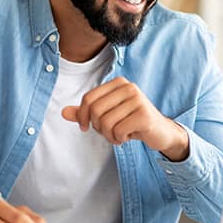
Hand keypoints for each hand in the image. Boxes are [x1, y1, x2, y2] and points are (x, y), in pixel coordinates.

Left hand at [61, 76, 188, 160]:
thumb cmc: (131, 121)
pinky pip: (118, 131)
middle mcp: (128, 87)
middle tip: (109, 132)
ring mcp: (138, 100)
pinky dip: (119, 139)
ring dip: (109, 136)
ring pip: (106, 123)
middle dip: (98, 127)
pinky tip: (128, 137)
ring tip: (119, 135)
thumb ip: (86, 112)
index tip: (85, 127)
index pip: (88, 98)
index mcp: (118, 83)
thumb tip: (63, 112)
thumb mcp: (107, 115)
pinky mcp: (144, 115)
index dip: (81, 116)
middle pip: (95, 111)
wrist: (160, 132)